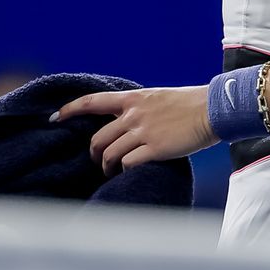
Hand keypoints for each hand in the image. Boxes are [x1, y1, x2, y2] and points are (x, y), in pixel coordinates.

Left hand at [54, 86, 217, 175]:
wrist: (214, 109)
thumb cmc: (193, 104)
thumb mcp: (161, 98)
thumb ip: (142, 108)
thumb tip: (128, 123)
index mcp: (134, 99)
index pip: (93, 101)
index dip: (70, 109)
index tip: (55, 117)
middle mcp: (134, 115)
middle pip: (98, 138)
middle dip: (95, 154)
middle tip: (101, 161)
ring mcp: (143, 131)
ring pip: (110, 154)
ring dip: (108, 166)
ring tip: (113, 171)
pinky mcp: (155, 148)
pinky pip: (129, 163)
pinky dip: (126, 170)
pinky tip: (131, 171)